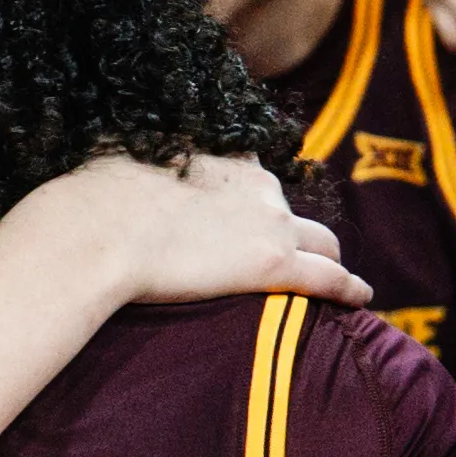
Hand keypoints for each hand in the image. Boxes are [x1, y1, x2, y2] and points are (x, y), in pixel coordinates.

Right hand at [18, 151, 365, 307]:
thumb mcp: (115, 158)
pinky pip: (330, 278)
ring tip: (336, 279)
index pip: (251, 174)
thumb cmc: (94, 198)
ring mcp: (270, 225)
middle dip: (295, 231)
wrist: (100, 230)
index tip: (246, 215)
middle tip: (287, 253)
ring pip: (323, 242)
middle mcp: (255, 185)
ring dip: (328, 259)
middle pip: (292, 210)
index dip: (251, 197)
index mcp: (220, 159)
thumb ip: (129, 159)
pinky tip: (361, 299)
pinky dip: (350, 289)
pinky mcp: (275, 267)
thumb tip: (105, 157)